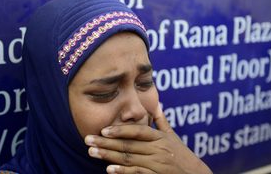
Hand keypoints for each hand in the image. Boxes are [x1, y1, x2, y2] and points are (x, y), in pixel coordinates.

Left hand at [84, 105, 212, 173]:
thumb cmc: (183, 155)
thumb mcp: (173, 137)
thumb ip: (162, 121)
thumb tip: (157, 104)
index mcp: (160, 138)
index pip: (138, 131)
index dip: (120, 130)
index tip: (103, 130)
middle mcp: (158, 149)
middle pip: (129, 145)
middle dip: (106, 143)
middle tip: (88, 140)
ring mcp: (157, 164)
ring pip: (129, 159)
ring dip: (109, 156)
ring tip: (92, 153)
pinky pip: (137, 173)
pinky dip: (122, 172)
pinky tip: (108, 170)